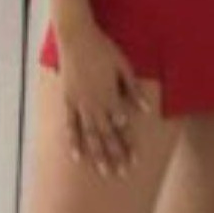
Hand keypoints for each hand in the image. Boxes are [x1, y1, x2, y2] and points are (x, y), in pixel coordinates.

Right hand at [57, 21, 148, 177]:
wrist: (76, 36)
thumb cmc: (103, 49)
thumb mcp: (124, 67)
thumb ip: (133, 91)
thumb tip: (145, 111)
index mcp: (111, 96)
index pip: (123, 127)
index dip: (129, 145)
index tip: (135, 162)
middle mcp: (96, 104)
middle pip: (107, 135)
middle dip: (115, 156)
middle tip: (121, 175)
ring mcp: (80, 104)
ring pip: (90, 135)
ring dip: (97, 154)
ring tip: (103, 172)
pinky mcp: (68, 100)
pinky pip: (70, 125)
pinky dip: (73, 141)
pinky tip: (76, 156)